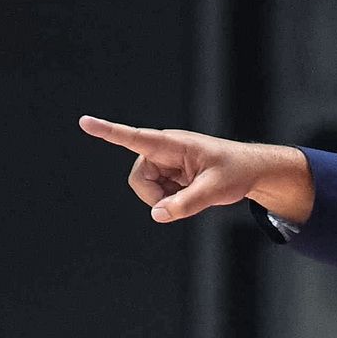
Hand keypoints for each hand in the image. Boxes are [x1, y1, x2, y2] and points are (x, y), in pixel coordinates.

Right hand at [77, 115, 313, 224]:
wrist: (251, 171)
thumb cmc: (236, 172)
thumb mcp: (215, 190)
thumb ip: (186, 204)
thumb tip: (157, 215)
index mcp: (172, 144)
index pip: (135, 138)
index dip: (108, 131)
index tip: (85, 122)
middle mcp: (163, 151)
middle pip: (138, 179)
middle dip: (154, 197)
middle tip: (182, 203)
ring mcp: (165, 163)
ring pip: (146, 189)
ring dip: (165, 200)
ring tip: (193, 194)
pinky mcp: (169, 174)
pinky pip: (158, 194)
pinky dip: (171, 200)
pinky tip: (190, 194)